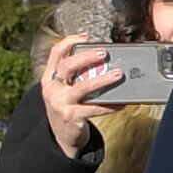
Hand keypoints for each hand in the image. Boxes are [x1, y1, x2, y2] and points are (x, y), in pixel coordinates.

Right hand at [40, 35, 122, 159]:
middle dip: (86, 57)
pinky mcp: (71, 116)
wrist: (61, 135)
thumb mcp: (64, 89)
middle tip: (104, 53)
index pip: (55, 54)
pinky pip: (94, 108)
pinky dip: (110, 105)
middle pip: (67, 66)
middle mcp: (52, 88)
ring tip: (118, 74)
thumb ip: (74, 75)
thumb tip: (102, 61)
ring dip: (103, 80)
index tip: (85, 36)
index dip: (69, 42)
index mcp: (49, 77)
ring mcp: (60, 102)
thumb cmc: (67, 106)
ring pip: (83, 87)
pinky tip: (122, 103)